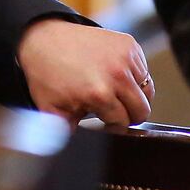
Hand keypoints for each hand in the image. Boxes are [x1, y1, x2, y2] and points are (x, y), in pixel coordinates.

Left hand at [16, 18, 152, 125]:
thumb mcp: (50, 107)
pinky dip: (134, 77)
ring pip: (147, 91)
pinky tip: (114, 75)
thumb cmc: (46, 73)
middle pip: (142, 110)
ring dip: (133, 95)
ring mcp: (124, 57)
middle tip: (110, 108)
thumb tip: (73, 152)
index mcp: (99, 94)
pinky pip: (144, 71)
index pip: (123, 122)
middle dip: (127, 113)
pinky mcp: (129, 44)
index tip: (104, 120)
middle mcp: (116, 75)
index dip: (112, 124)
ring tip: (112, 92)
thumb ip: (66, 132)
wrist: (41, 38)